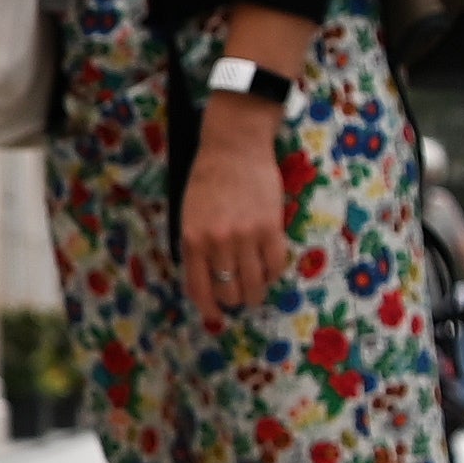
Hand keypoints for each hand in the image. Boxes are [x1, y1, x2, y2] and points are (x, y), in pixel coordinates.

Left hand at [179, 95, 289, 322]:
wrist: (234, 148)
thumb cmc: (207, 178)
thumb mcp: (188, 213)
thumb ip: (195, 244)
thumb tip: (205, 276)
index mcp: (192, 240)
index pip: (199, 288)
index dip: (208, 307)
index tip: (216, 314)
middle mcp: (217, 243)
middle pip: (229, 290)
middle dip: (234, 300)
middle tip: (240, 298)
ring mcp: (245, 236)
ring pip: (254, 283)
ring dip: (256, 293)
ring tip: (257, 292)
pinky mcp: (270, 228)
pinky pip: (275, 264)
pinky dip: (273, 273)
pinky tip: (269, 270)